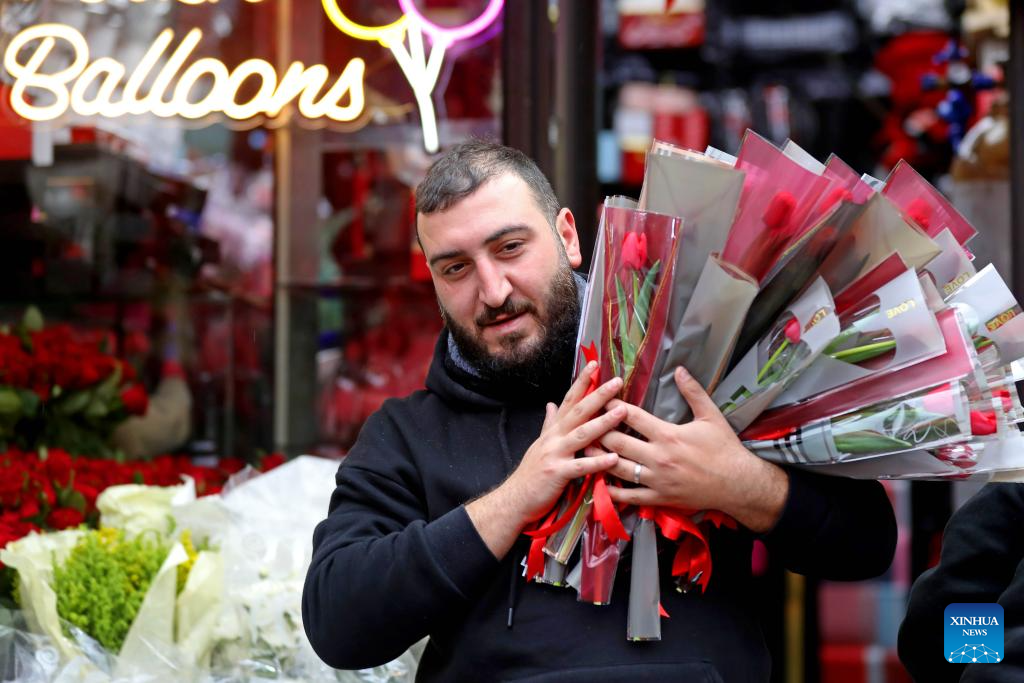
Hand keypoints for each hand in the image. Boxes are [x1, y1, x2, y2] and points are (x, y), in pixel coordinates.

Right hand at [466, 361, 624, 557]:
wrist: (515, 499)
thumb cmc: (532, 473)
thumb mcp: (540, 444)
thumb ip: (549, 423)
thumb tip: (551, 404)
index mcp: (553, 429)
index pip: (569, 399)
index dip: (582, 382)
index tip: (595, 364)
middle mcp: (554, 437)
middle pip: (578, 411)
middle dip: (598, 395)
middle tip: (616, 381)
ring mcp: (555, 454)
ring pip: (581, 434)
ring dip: (603, 422)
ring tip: (621, 411)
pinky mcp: (557, 473)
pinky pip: (580, 466)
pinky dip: (597, 461)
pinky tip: (613, 458)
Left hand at [590, 366, 788, 532]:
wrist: (738, 484)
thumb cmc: (725, 449)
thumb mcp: (711, 416)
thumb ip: (693, 392)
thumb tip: (679, 369)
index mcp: (668, 435)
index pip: (632, 416)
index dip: (613, 406)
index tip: (601, 398)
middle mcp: (658, 458)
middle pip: (617, 442)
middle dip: (599, 431)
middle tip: (585, 424)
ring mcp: (656, 480)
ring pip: (618, 468)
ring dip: (598, 458)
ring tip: (585, 449)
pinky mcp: (659, 498)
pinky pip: (630, 496)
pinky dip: (613, 491)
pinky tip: (601, 483)